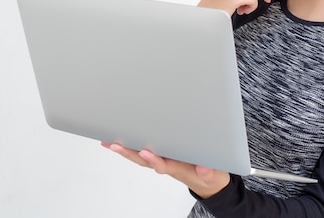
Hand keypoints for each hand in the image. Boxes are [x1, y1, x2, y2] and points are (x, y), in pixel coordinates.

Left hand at [101, 142, 229, 198]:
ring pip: (140, 156)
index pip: (163, 165)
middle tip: (115, 145)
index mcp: (178, 168)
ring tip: (109, 142)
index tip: (146, 152)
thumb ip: (209, 172)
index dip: (154, 159)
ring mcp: (162, 160)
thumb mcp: (214, 175)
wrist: (208, 182)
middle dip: (130, 153)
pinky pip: (142, 152)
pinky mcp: (161, 155)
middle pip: (144, 160)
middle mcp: (166, 164)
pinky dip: (129, 146)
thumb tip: (204, 169)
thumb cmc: (209, 176)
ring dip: (125, 149)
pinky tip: (117, 141)